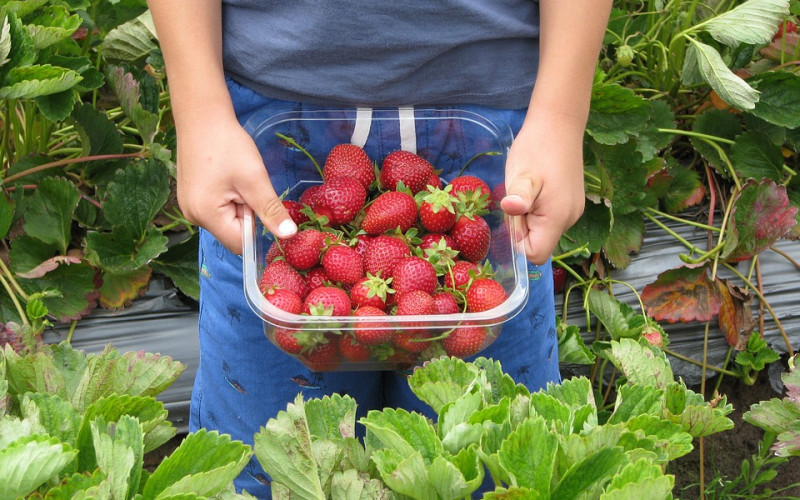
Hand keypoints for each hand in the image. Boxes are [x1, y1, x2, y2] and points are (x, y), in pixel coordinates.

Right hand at [175, 110, 296, 253]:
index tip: (261, 203)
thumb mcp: (254, 178)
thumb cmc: (227, 144)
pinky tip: (228, 178)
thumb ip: (270, 210)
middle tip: (248, 185)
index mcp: (205, 215)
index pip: (240, 243)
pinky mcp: (191, 198)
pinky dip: (229, 198)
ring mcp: (189, 207)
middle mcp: (193, 217)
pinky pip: (218, 209)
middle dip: (247, 214)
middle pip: (233, 232)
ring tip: (237, 179)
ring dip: (239, 205)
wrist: (201, 117)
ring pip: (227, 220)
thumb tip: (289, 235)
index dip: (257, 229)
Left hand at [500, 113, 585, 264]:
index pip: (535, 254)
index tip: (513, 216)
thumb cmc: (537, 148)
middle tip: (518, 197)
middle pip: (539, 242)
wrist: (559, 123)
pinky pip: (549, 218)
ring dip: (528, 216)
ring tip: (526, 188)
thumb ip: (518, 197)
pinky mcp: (570, 202)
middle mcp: (570, 219)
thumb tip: (511, 210)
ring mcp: (573, 211)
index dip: (518, 242)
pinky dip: (537, 208)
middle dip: (522, 227)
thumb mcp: (522, 174)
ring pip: (543, 230)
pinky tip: (535, 186)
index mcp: (558, 218)